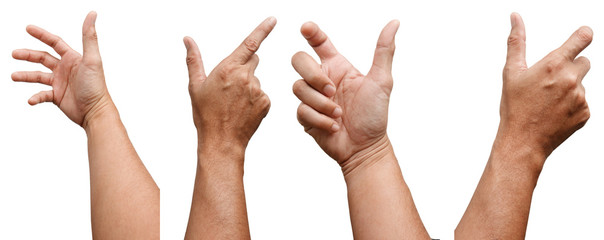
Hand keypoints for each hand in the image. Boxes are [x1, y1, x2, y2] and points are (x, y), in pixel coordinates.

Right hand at [12, 12, 112, 127]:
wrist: (95, 112)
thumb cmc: (96, 86)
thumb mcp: (92, 59)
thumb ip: (89, 36)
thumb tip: (92, 14)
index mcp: (73, 58)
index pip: (55, 42)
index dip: (41, 34)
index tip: (28, 28)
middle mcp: (66, 69)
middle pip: (42, 58)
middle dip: (28, 55)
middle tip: (14, 53)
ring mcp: (61, 83)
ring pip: (38, 76)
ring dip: (26, 76)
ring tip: (13, 76)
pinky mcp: (58, 96)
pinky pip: (42, 95)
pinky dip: (35, 96)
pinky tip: (31, 100)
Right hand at [184, 17, 275, 150]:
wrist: (222, 141)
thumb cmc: (206, 115)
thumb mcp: (195, 86)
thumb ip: (194, 60)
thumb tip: (188, 40)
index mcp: (228, 69)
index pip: (250, 43)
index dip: (263, 29)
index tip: (273, 20)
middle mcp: (246, 77)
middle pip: (253, 60)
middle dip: (244, 66)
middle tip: (230, 85)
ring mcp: (258, 90)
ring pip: (256, 79)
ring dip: (248, 85)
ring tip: (234, 103)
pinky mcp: (266, 102)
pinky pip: (262, 93)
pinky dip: (255, 99)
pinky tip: (243, 109)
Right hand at [292, 21, 399, 172]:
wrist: (365, 147)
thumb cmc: (375, 115)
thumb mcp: (382, 81)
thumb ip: (384, 51)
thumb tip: (394, 23)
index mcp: (337, 67)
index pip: (319, 43)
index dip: (311, 32)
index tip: (307, 28)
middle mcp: (321, 79)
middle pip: (299, 60)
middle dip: (314, 76)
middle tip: (332, 91)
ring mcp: (311, 97)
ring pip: (298, 87)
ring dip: (321, 103)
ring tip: (340, 115)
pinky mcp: (305, 116)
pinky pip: (302, 110)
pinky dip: (321, 119)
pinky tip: (335, 126)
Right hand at [499, 13, 591, 158]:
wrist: (523, 141)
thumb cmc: (514, 107)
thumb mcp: (511, 72)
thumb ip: (517, 42)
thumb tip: (515, 18)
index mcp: (554, 65)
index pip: (582, 39)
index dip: (583, 36)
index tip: (584, 36)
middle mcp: (571, 79)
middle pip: (583, 62)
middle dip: (570, 68)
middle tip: (550, 83)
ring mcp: (581, 97)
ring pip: (581, 84)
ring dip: (569, 89)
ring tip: (547, 103)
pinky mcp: (586, 113)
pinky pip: (583, 103)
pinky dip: (571, 106)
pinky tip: (554, 113)